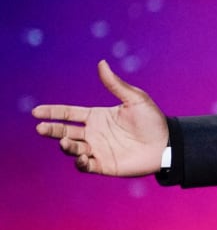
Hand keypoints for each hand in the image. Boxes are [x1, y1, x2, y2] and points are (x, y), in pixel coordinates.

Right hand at [32, 60, 169, 176]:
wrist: (167, 144)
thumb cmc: (153, 120)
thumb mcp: (135, 99)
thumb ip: (115, 84)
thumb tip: (102, 63)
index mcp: (97, 116)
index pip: (68, 114)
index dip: (52, 112)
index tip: (36, 112)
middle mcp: (93, 133)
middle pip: (64, 131)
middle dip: (51, 130)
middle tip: (41, 128)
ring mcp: (97, 150)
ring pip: (72, 149)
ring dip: (66, 146)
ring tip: (65, 142)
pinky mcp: (104, 165)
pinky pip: (86, 166)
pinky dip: (80, 163)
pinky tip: (82, 158)